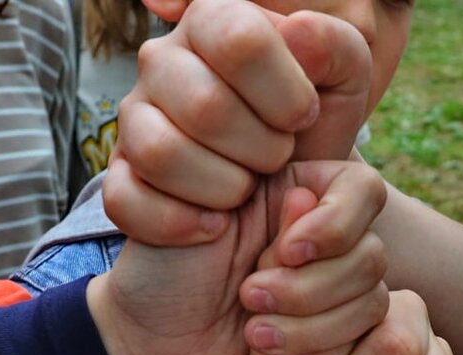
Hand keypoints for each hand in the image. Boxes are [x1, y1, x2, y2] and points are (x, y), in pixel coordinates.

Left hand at [87, 158, 387, 354]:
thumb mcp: (194, 214)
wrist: (146, 340)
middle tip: (249, 297)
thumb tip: (307, 197)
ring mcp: (331, 286)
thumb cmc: (159, 268)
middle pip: (370, 254)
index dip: (337, 224)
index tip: (286, 251)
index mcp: (294, 188)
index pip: (363, 189)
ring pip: (370, 301)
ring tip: (254, 335)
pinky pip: (360, 342)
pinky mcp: (331, 333)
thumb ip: (254, 198)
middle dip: (311, 288)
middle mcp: (321, 233)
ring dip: (313, 327)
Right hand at [104, 0, 371, 245]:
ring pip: (162, 153)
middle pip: (205, 106)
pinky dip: (183, 224)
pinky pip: (127, 200)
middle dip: (262, 149)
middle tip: (276, 159)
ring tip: (246, 189)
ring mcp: (132, 119)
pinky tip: (215, 226)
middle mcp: (162, 60)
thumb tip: (295, 32)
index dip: (285, 93)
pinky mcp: (118, 177)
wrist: (282, 205)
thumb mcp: (344, 87)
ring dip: (225, 187)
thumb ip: (337, 47)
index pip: (241, 40)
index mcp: (215, 21)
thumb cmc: (312, 135)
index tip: (303, 117)